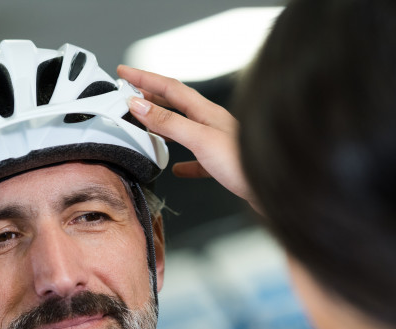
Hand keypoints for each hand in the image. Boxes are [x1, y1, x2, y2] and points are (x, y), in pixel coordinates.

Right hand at [117, 66, 256, 207]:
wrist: (270, 188)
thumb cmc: (242, 163)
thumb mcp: (199, 139)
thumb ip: (169, 122)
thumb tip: (139, 105)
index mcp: (206, 112)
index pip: (169, 87)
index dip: (145, 78)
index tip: (125, 73)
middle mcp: (212, 123)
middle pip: (176, 105)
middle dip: (152, 98)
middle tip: (130, 96)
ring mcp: (217, 143)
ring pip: (184, 130)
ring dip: (164, 126)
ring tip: (147, 126)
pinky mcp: (221, 165)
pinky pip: (197, 159)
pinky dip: (182, 162)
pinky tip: (177, 169)